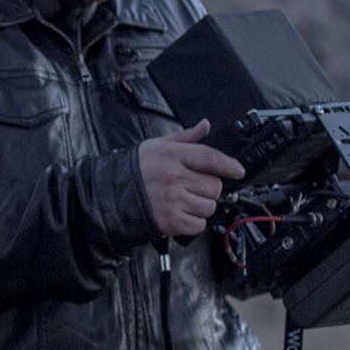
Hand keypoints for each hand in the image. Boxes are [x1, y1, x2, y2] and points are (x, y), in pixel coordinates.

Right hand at [138, 119, 246, 238]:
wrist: (112, 195)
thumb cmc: (136, 170)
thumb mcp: (158, 145)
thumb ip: (185, 137)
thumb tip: (205, 125)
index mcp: (172, 155)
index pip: (210, 158)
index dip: (229, 165)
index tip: (238, 171)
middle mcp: (174, 177)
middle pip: (214, 186)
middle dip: (208, 188)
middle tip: (193, 187)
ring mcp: (173, 200)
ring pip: (209, 206)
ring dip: (202, 206)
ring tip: (185, 201)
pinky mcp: (171, 221)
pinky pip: (199, 225)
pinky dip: (194, 222)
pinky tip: (181, 213)